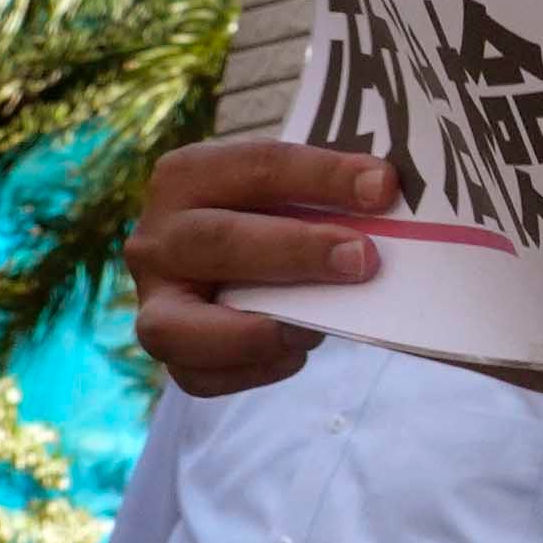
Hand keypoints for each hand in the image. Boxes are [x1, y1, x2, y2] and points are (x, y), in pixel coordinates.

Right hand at [121, 139, 394, 393]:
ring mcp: (152, 298)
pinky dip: (250, 370)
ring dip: (254, 331)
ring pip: (176, 326)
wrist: (235, 252)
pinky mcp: (166, 347)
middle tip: (362, 260)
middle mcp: (156, 237)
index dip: (323, 177)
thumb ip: (331, 194)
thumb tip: (390, 200)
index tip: (384, 188)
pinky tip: (296, 351)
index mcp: (188, 175)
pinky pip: (196, 375)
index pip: (257, 168)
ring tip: (315, 328)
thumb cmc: (275, 212)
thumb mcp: (293, 189)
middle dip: (295, 251)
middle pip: (216, 241)